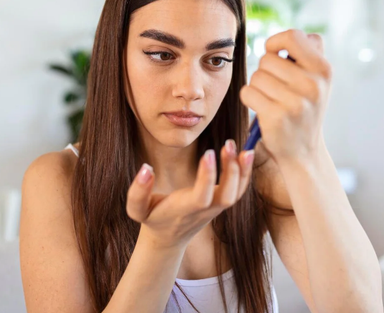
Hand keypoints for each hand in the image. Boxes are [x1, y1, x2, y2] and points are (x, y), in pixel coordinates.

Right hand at [125, 140, 254, 249]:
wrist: (168, 238)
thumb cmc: (152, 218)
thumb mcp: (137, 209)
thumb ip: (138, 191)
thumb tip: (146, 168)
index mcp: (184, 210)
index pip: (201, 197)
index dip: (207, 177)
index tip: (208, 152)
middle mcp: (205, 210)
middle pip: (227, 197)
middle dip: (232, 172)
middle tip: (228, 144)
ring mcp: (216, 208)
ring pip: (237, 193)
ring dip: (243, 171)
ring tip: (244, 147)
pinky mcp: (221, 203)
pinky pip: (239, 190)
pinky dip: (246, 174)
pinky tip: (245, 154)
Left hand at [240, 29, 331, 163]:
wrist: (303, 151)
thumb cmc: (304, 108)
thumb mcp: (317, 80)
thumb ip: (305, 55)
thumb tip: (281, 39)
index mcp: (324, 70)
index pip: (293, 37)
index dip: (276, 42)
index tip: (274, 54)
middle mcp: (313, 85)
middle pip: (267, 59)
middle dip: (265, 71)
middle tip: (275, 87)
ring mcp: (296, 102)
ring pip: (256, 76)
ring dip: (257, 86)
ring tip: (271, 99)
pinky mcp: (276, 117)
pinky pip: (248, 92)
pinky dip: (249, 99)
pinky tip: (262, 109)